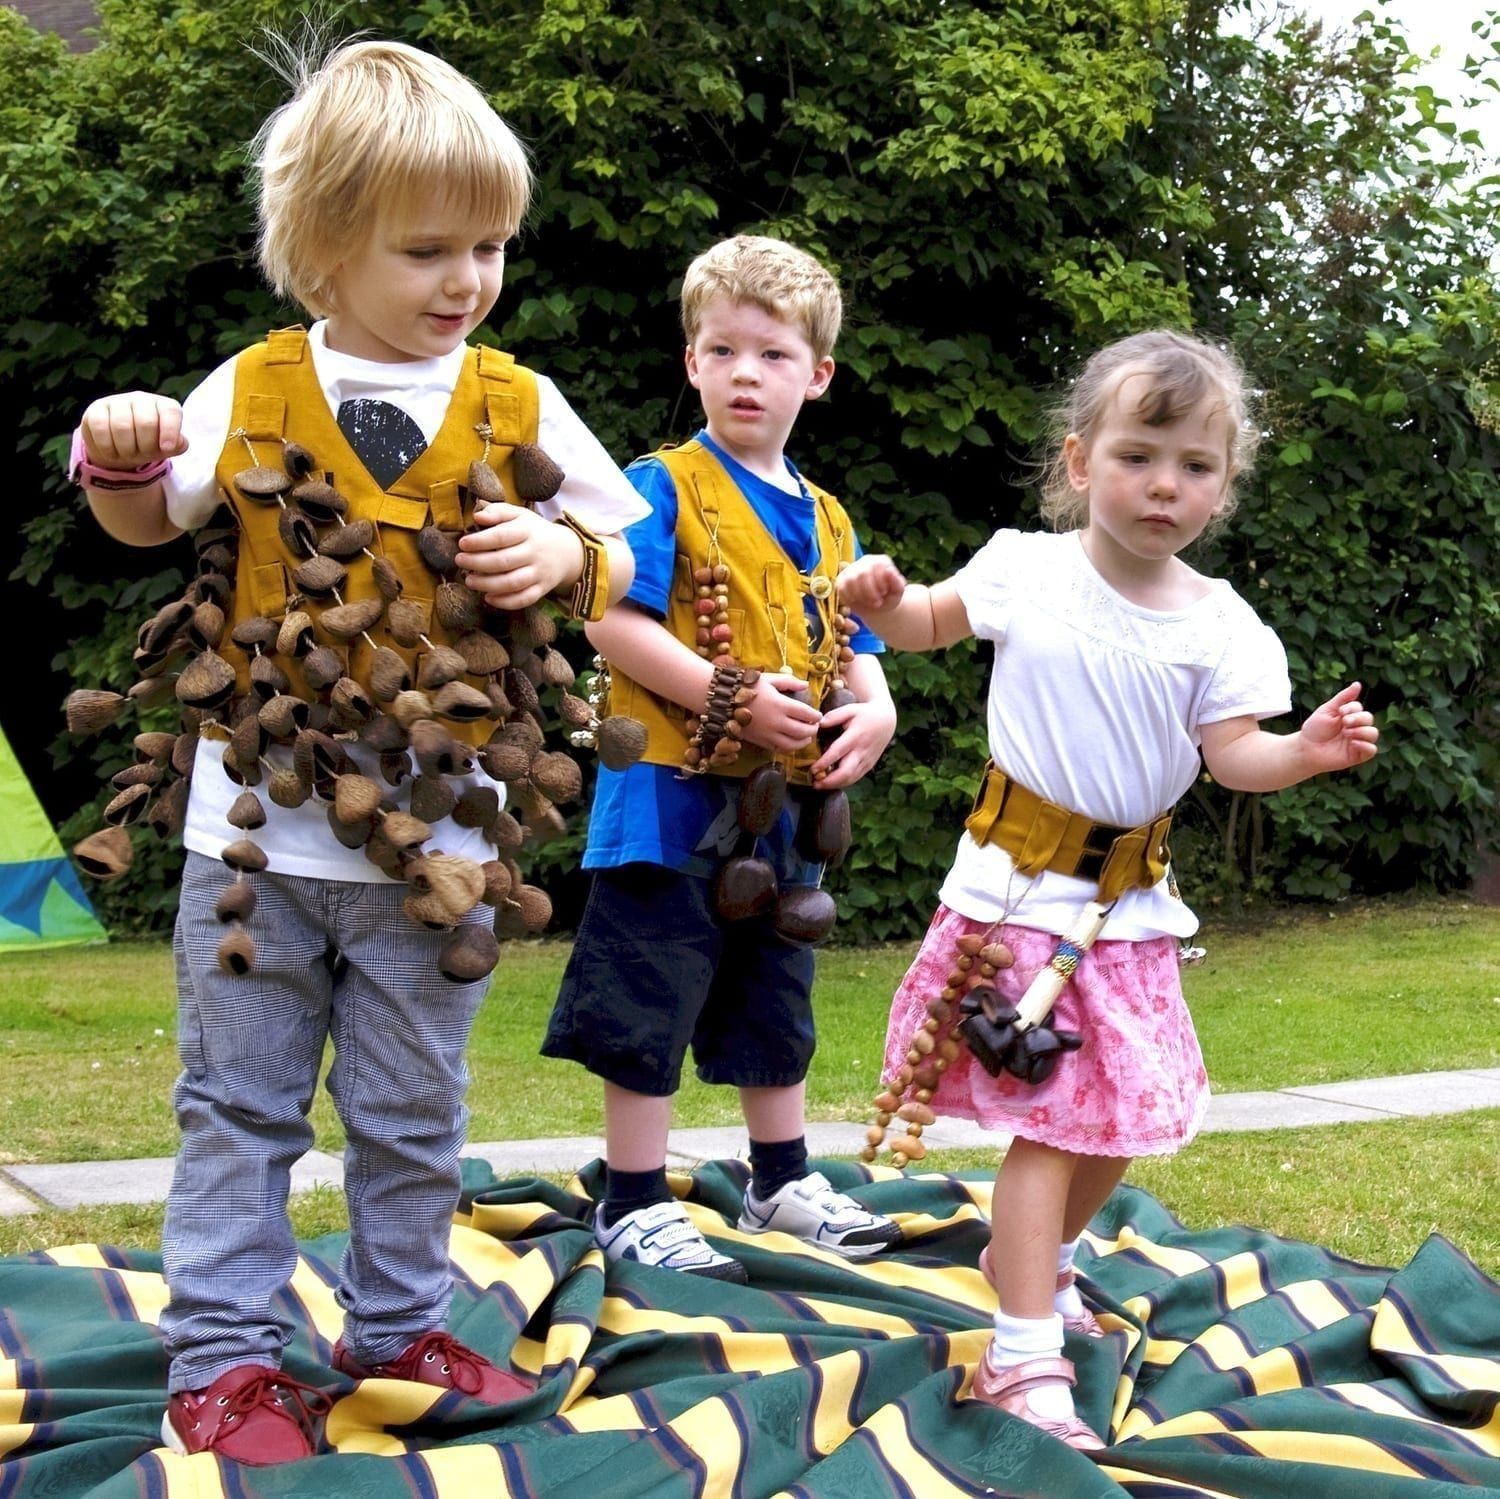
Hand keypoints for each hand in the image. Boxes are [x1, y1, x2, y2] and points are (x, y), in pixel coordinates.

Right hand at [79, 392, 186, 469]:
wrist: (118, 446)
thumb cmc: (148, 445)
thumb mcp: (164, 448)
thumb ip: (177, 445)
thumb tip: (180, 443)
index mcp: (163, 406)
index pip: (171, 411)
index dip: (170, 430)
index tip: (166, 448)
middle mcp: (141, 399)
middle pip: (146, 422)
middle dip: (145, 447)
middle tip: (141, 455)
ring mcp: (117, 401)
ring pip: (122, 426)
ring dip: (126, 450)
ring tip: (126, 455)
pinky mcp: (96, 408)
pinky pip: (100, 427)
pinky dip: (107, 446)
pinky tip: (111, 452)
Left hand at [455, 502, 584, 609]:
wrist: (568, 551)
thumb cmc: (534, 532)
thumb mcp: (520, 515)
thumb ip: (498, 512)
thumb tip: (477, 516)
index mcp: (528, 531)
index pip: (502, 536)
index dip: (480, 541)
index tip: (462, 544)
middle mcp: (535, 553)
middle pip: (504, 561)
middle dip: (478, 563)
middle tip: (460, 561)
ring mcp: (539, 573)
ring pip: (513, 583)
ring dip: (488, 584)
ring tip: (469, 581)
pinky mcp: (542, 589)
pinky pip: (524, 599)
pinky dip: (506, 602)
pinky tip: (488, 598)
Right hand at [739, 672, 822, 753]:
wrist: (722, 700)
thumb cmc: (745, 685)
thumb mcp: (768, 679)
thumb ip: (788, 681)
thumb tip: (805, 685)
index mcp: (780, 704)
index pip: (806, 714)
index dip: (816, 716)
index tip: (818, 716)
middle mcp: (776, 722)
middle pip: (802, 732)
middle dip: (812, 730)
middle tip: (815, 727)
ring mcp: (767, 734)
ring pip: (792, 745)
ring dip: (803, 742)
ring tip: (806, 738)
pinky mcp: (759, 742)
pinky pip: (778, 749)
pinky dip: (788, 748)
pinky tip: (791, 743)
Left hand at [811, 695, 896, 788]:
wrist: (887, 720)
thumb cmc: (865, 714)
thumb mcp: (850, 709)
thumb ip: (833, 716)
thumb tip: (817, 725)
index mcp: (855, 736)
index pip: (838, 752)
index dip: (824, 763)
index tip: (812, 769)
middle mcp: (862, 751)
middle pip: (846, 772)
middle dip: (829, 781)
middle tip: (814, 783)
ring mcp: (867, 760)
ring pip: (851, 779)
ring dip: (835, 785)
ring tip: (820, 785)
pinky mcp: (869, 765)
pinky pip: (856, 778)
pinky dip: (843, 783)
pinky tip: (832, 783)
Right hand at [836, 554, 906, 615]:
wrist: (878, 607)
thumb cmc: (889, 598)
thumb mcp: (897, 593)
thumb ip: (897, 583)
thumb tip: (889, 571)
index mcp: (881, 561)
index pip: (876, 567)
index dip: (879, 584)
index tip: (884, 595)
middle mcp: (865, 561)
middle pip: (861, 574)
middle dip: (869, 593)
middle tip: (877, 603)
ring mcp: (852, 569)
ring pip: (850, 581)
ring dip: (859, 596)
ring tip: (868, 603)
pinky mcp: (842, 579)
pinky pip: (841, 588)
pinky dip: (849, 598)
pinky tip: (857, 602)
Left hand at [1298, 682, 1378, 773]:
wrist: (1306, 748)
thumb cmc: (1315, 729)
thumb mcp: (1327, 710)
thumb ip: (1343, 697)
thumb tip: (1358, 684)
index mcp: (1349, 716)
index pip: (1360, 708)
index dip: (1352, 708)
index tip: (1340, 711)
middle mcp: (1356, 728)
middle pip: (1369, 719)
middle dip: (1358, 718)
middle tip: (1344, 722)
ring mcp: (1358, 741)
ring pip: (1373, 733)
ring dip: (1361, 731)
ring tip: (1346, 733)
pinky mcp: (1358, 755)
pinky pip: (1372, 750)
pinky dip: (1365, 745)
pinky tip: (1352, 743)